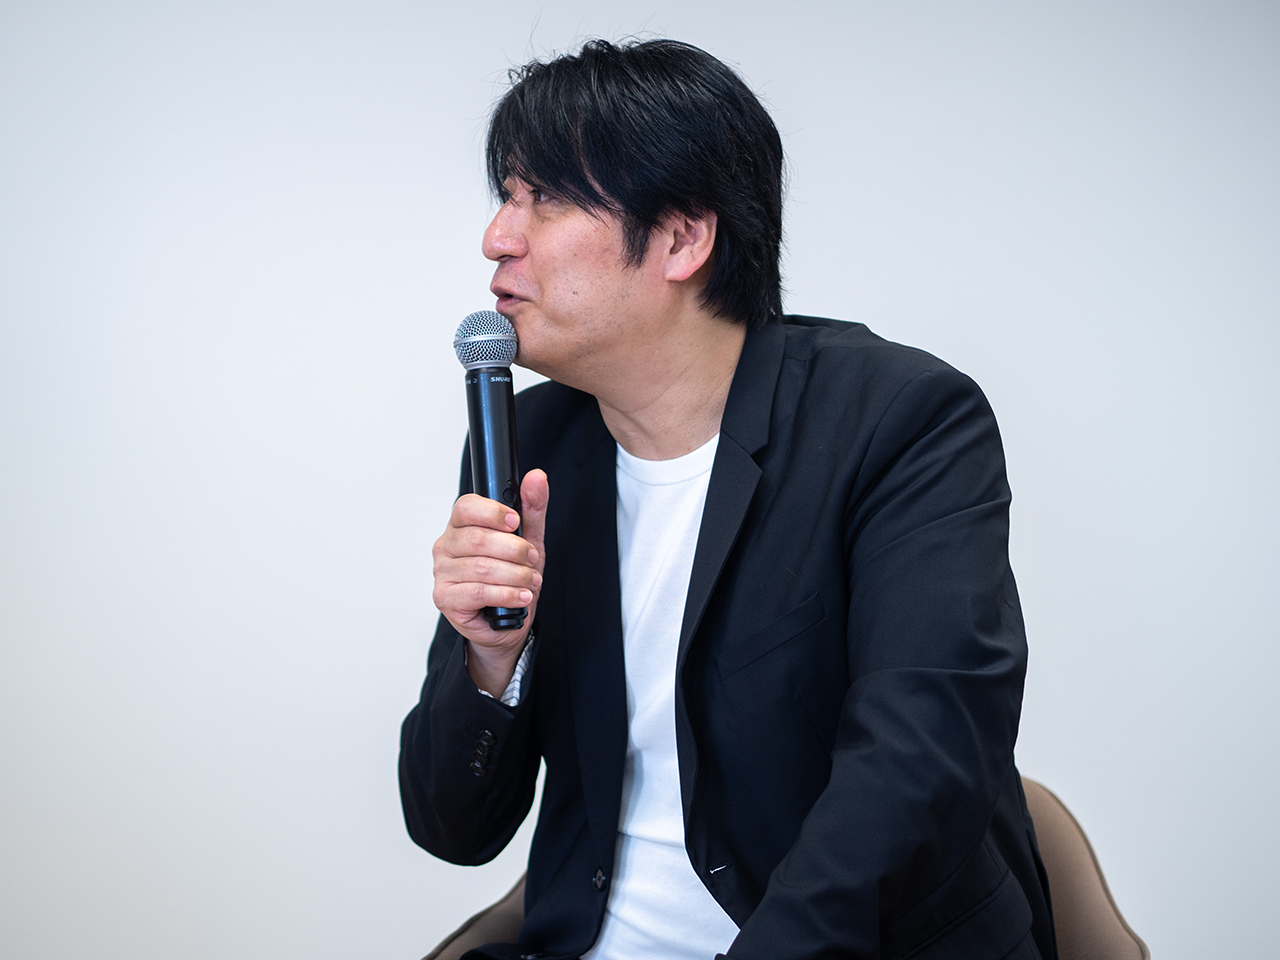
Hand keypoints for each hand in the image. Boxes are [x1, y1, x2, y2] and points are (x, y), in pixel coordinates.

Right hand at [432, 469, 547, 695]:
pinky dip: (506, 594)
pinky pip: (477, 592)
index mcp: (461, 525)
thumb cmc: (512, 577)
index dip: (493, 513)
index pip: (466, 507)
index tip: (516, 523)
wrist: (507, 621)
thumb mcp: (529, 540)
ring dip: (515, 575)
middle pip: (478, 539)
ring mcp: (442, 572)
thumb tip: (537, 477)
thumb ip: (531, 509)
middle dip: (514, 550)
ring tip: (531, 581)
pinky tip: (521, 597)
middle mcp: (446, 546)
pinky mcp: (445, 598)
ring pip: (481, 567)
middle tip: (532, 560)